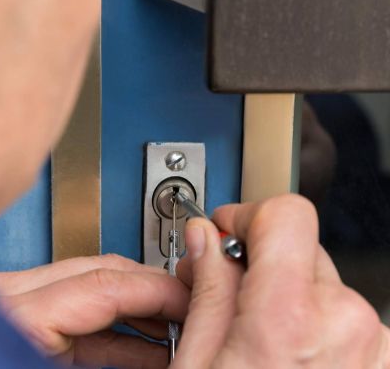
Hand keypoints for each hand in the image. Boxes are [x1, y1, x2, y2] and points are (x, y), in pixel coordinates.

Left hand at [0, 254, 189, 368]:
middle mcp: (9, 297)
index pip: (102, 283)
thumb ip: (100, 363)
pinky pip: (74, 320)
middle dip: (152, 291)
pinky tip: (143, 351)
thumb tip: (148, 360)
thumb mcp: (30, 364)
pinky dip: (113, 332)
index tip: (191, 301)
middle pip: (99, 272)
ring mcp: (10, 307)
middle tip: (190, 311)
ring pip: (90, 291)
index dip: (156, 291)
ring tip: (175, 335)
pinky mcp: (15, 327)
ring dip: (137, 312)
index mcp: (13, 312)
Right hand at [172, 194, 389, 367]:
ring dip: (288, 299)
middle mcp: (347, 323)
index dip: (247, 215)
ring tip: (259, 341)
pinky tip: (289, 358)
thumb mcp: (195, 363)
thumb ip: (207, 289)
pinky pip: (344, 318)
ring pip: (321, 285)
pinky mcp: (382, 361)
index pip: (286, 213)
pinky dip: (314, 327)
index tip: (226, 231)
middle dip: (260, 264)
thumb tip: (206, 239)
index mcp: (290, 317)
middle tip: (227, 296)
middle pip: (300, 249)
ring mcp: (374, 346)